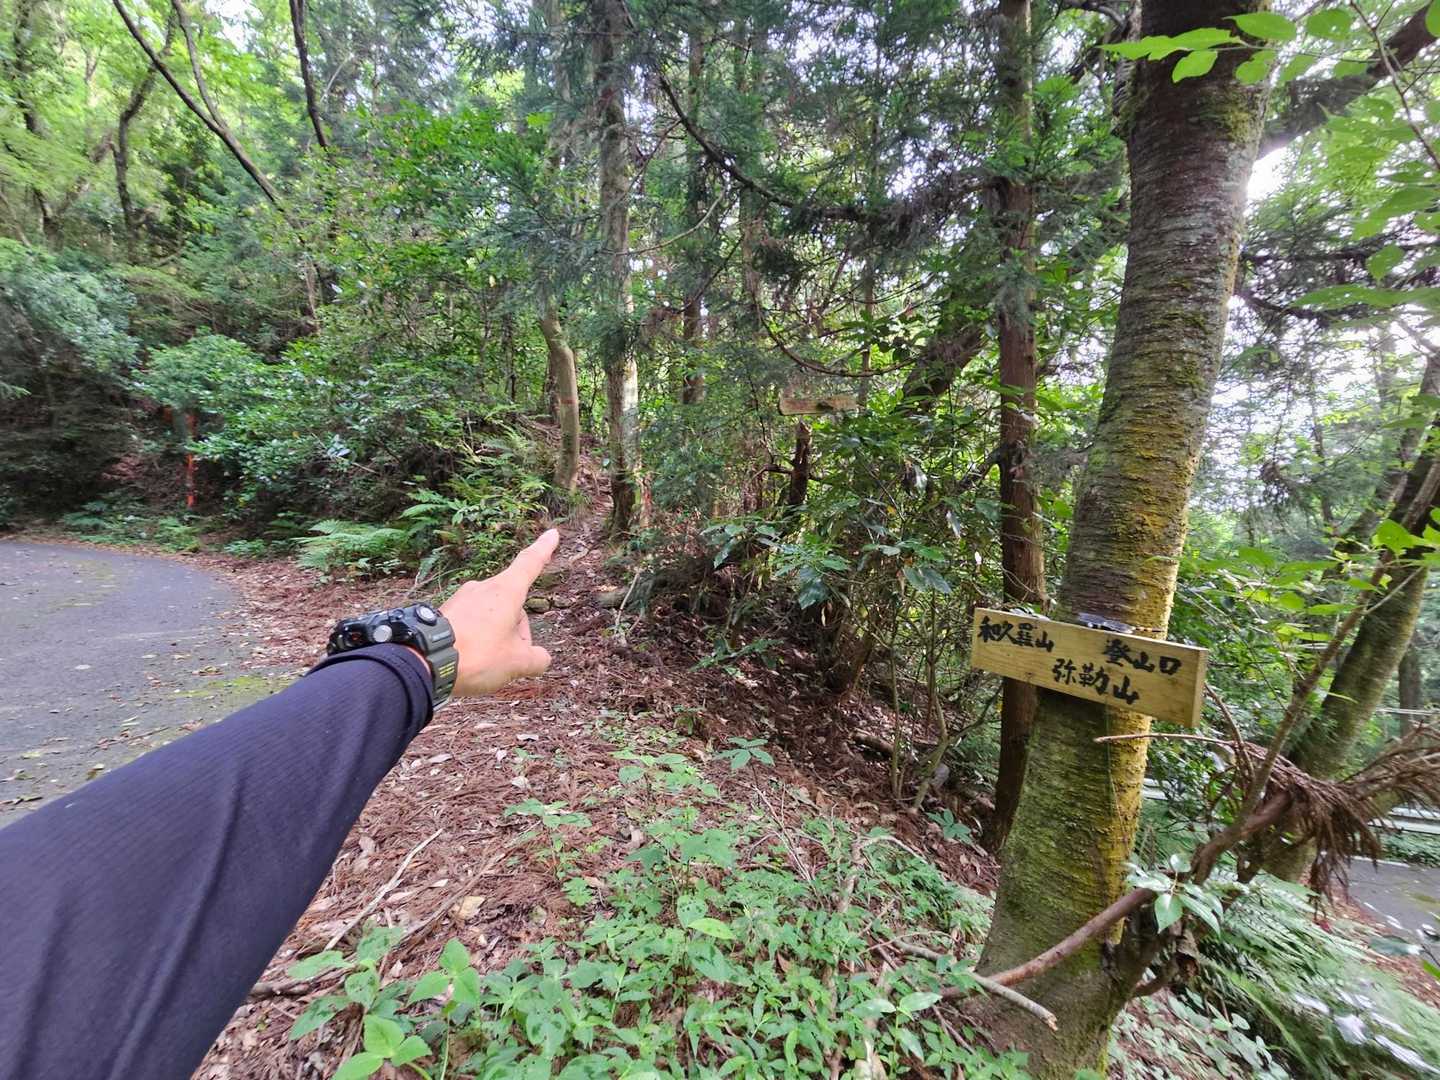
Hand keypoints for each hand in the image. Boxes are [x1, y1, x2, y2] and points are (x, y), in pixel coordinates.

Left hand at [439, 529, 558, 697]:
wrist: (425, 662)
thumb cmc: (478, 656)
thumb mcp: (517, 663)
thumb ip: (536, 659)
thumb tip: (541, 658)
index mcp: (506, 592)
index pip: (530, 564)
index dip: (544, 549)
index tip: (552, 533)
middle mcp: (483, 588)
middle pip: (512, 604)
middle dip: (518, 630)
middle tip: (509, 660)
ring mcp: (462, 598)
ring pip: (492, 615)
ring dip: (497, 636)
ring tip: (485, 663)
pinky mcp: (446, 612)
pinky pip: (471, 623)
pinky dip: (476, 639)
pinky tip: (468, 660)